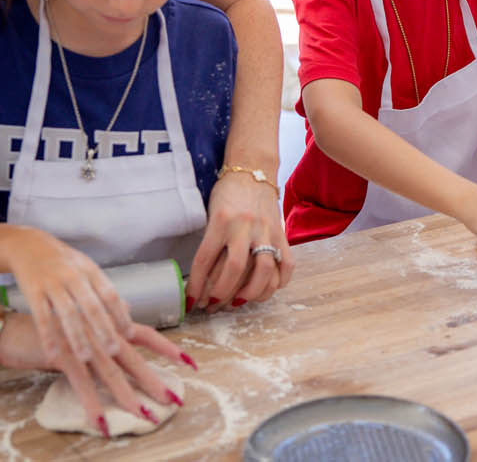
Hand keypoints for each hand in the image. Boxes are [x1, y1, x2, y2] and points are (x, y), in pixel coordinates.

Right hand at [0, 311, 192, 434]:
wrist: (13, 324)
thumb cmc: (49, 326)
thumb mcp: (82, 323)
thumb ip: (105, 325)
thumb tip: (126, 321)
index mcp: (107, 324)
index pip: (145, 335)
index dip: (167, 348)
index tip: (190, 363)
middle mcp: (100, 333)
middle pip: (134, 359)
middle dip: (154, 381)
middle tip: (174, 400)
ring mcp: (83, 344)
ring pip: (111, 375)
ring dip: (128, 398)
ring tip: (145, 416)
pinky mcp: (63, 357)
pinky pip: (81, 386)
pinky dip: (92, 405)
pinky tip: (102, 423)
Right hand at [3, 226, 131, 367]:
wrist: (28, 245)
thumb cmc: (63, 262)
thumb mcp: (86, 268)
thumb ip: (103, 289)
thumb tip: (128, 309)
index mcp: (90, 270)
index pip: (110, 293)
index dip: (120, 314)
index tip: (130, 334)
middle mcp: (73, 276)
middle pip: (92, 305)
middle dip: (103, 328)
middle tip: (114, 350)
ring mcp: (52, 283)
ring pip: (67, 313)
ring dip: (77, 336)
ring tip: (86, 357)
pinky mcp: (33, 291)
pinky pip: (41, 317)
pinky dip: (48, 336)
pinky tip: (54, 354)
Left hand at [187, 166, 293, 312]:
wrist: (253, 171)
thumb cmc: (228, 194)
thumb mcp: (211, 214)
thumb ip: (211, 243)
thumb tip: (203, 280)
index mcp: (220, 220)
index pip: (204, 260)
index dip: (195, 286)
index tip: (190, 302)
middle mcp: (243, 226)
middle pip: (234, 269)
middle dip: (221, 294)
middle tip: (213, 305)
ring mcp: (266, 230)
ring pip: (263, 270)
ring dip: (250, 293)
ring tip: (239, 302)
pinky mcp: (281, 234)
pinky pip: (286, 264)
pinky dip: (278, 283)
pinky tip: (266, 290)